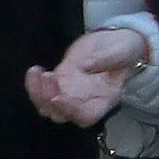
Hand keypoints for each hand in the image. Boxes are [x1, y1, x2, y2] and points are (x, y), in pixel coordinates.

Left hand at [24, 25, 150, 127]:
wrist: (115, 41)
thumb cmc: (125, 49)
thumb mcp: (123, 51)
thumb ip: (107, 59)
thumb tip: (85, 65)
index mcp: (105, 99)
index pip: (86, 116)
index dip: (71, 111)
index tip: (58, 98)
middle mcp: (85, 101)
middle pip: (60, 114)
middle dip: (49, 100)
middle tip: (50, 76)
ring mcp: (70, 94)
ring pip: (46, 106)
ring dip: (37, 93)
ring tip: (37, 72)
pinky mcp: (59, 83)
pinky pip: (41, 92)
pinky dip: (33, 85)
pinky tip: (35, 70)